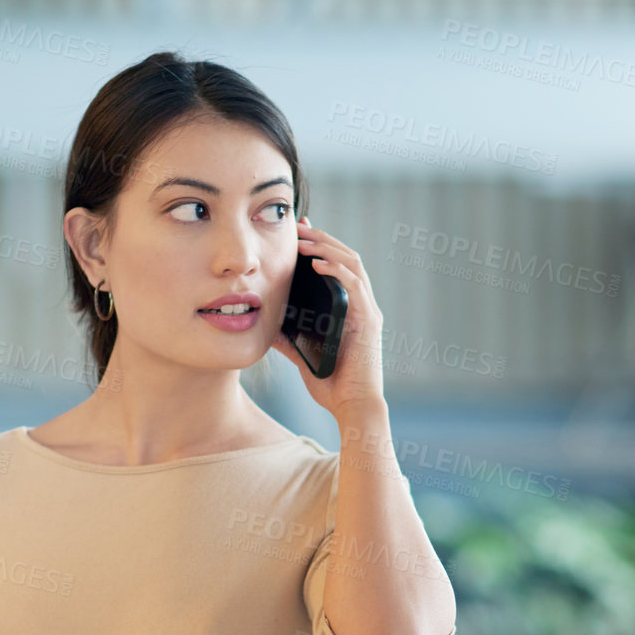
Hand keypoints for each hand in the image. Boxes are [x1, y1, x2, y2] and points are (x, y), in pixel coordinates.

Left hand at [270, 215, 386, 419]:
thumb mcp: (303, 356)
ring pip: (352, 264)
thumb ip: (288, 339)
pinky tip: (318, 263)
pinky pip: (355, 286)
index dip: (321, 246)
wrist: (352, 407)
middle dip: (322, 239)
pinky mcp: (368, 320)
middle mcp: (362, 306)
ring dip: (328, 247)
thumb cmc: (332, 385)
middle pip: (346, 258)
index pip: (338, 267)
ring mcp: (367, 311)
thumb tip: (266, 327)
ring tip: (305, 238)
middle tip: (298, 227)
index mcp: (350, 311)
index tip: (300, 234)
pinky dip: (337, 270)